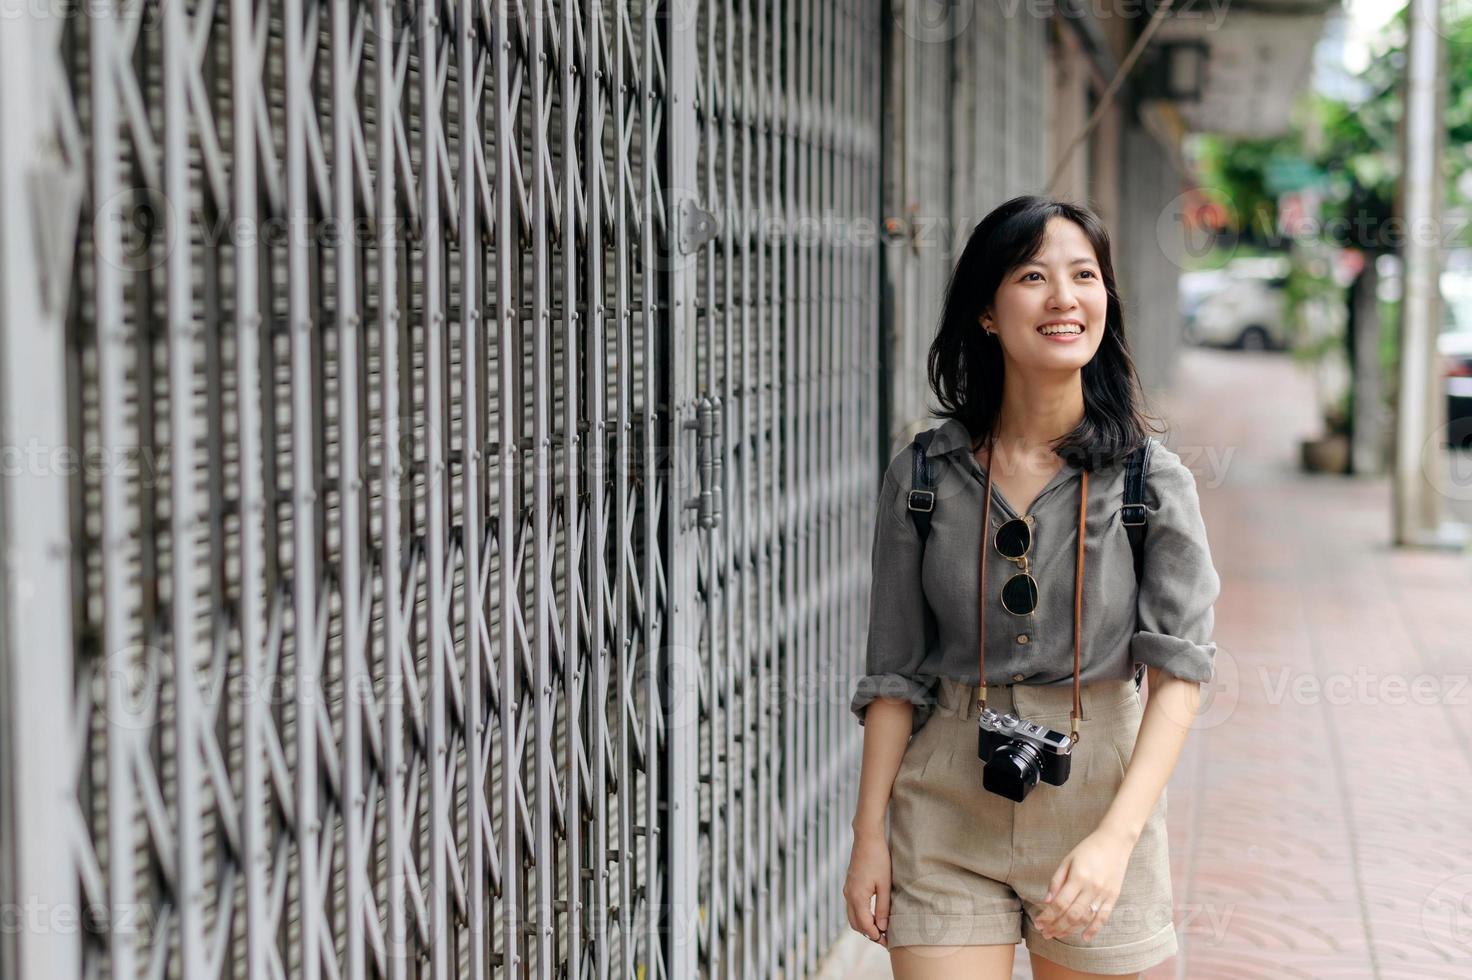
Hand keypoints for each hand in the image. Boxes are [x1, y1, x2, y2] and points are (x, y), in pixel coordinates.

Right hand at [843, 827, 891, 946]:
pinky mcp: (849, 885)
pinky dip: (861, 915)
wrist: (866, 838)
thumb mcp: (885, 885)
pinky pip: (852, 907)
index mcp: (857, 897)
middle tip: (885, 939)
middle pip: (856, 924)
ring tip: (881, 928)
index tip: (888, 942)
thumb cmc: (878, 859)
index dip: (876, 936)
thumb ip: (883, 908)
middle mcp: (848, 895)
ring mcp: (847, 890)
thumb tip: (883, 927)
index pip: (865, 925)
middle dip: (869, 933)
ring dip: (865, 925)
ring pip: (852, 917)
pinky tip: (874, 915)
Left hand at [1032, 825, 1134, 941]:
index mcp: (1078, 877)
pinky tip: (1085, 937)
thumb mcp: (1067, 860)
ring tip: (1058, 935)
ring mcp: (1104, 894)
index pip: (1060, 903)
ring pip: (1086, 918)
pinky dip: (1094, 929)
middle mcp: (1092, 888)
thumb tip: (1046, 901)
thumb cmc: (1087, 849)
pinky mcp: (1113, 897)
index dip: (1048, 916)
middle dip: (1056, 927)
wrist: (1114, 842)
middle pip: (1072, 915)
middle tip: (1045, 933)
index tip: (1038, 923)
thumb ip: (1056, 881)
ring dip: (1071, 930)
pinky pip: (1104, 917)